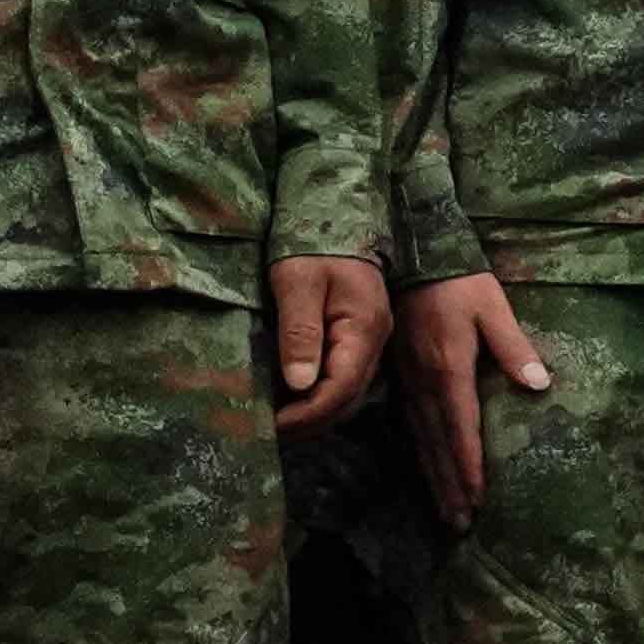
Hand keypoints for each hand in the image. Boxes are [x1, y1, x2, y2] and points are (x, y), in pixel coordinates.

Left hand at [269, 250, 390, 431]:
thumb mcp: (297, 282)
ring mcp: (370, 340)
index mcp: (364, 329)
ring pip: (348, 393)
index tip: (271, 425)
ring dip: (315, 412)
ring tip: (278, 421)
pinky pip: (343, 377)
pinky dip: (320, 395)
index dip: (306, 415)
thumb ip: (300, 332)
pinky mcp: (359, 336)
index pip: (340, 390)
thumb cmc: (313, 243)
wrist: (335, 212)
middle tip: (268, 432)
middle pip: (347, 399)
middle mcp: (375, 341)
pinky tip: (294, 397)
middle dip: (310, 422)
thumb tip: (299, 384)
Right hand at [401, 270, 551, 523]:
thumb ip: (514, 347)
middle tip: (462, 524)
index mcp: (450, 367)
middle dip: (451, 486)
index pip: (462, 428)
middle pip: (439, 444)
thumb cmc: (459, 281)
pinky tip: (428, 473)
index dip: (470, 466)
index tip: (480, 499)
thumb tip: (540, 386)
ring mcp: (409, 382)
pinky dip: (421, 455)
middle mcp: (425, 382)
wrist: (413, 256)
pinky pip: (411, 426)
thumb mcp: (493, 307)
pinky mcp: (402, 377)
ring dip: (435, 478)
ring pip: (422, 440)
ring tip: (447, 512)